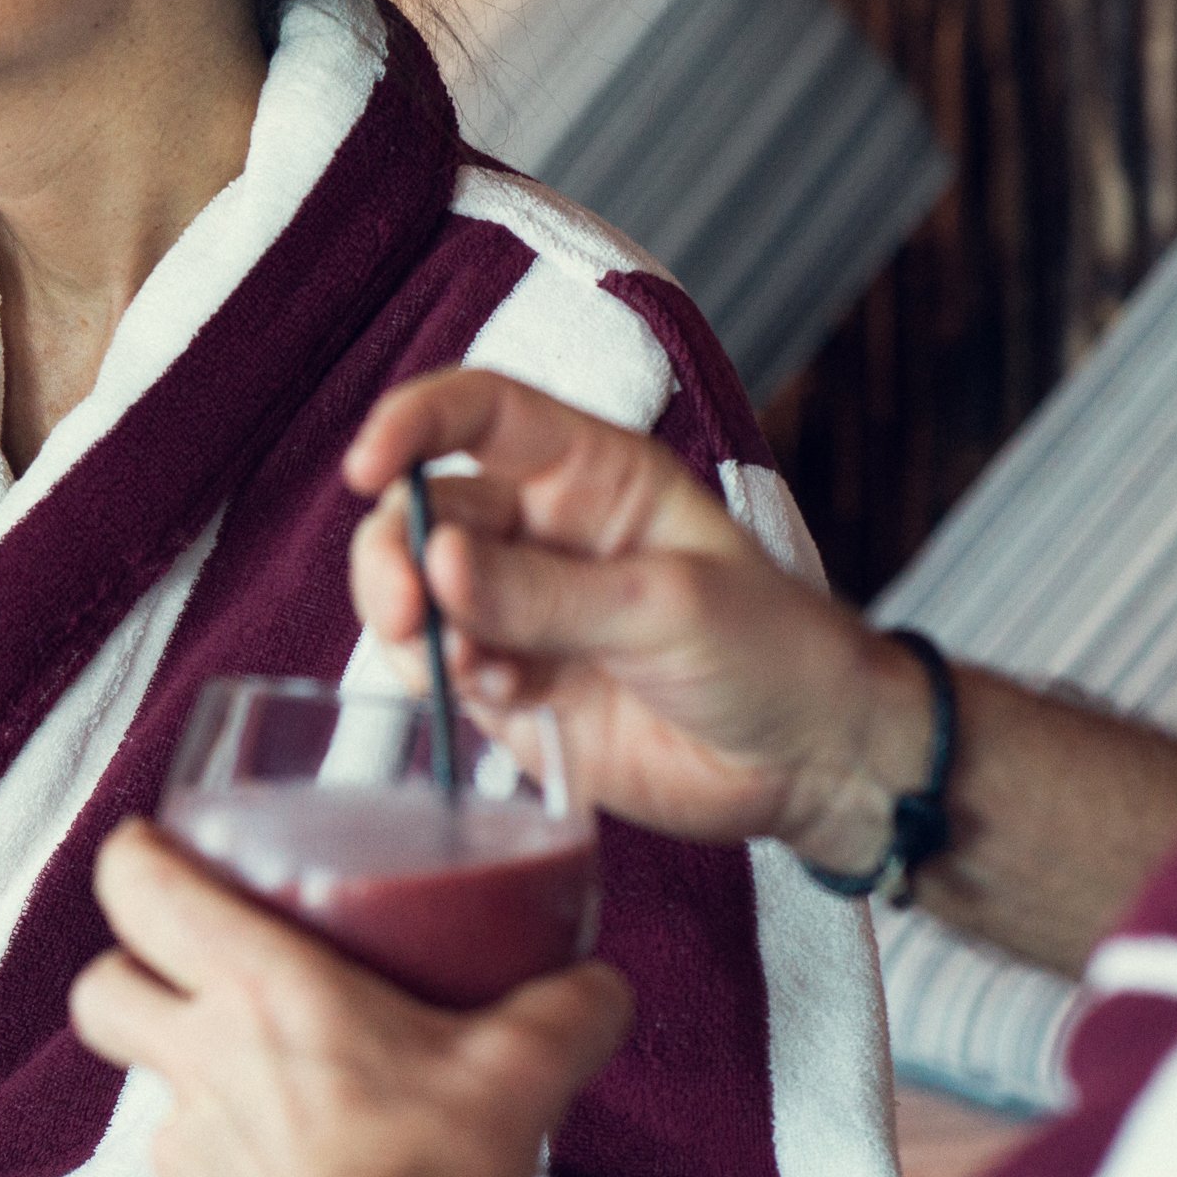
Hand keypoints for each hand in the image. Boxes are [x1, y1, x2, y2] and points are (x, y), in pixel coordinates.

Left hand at [71, 820, 627, 1176]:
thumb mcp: (524, 1071)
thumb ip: (568, 1010)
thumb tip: (598, 987)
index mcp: (259, 988)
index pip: (137, 885)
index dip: (138, 856)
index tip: (161, 850)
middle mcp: (198, 1058)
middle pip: (100, 985)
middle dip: (130, 969)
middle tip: (188, 970)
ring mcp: (182, 1148)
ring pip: (146, 1086)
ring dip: (191, 1078)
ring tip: (270, 1091)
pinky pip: (184, 1176)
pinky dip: (223, 1169)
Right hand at [345, 368, 937, 876]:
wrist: (807, 764)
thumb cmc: (770, 651)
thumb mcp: (670, 606)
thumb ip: (547, 594)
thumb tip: (435, 564)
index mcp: (589, 473)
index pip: (479, 412)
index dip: (414, 422)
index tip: (370, 465)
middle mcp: (538, 532)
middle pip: (425, 509)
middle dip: (395, 552)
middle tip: (407, 607)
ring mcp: (517, 610)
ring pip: (414, 592)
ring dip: (410, 623)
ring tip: (458, 665)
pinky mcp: (507, 686)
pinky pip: (436, 669)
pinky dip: (442, 681)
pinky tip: (498, 695)